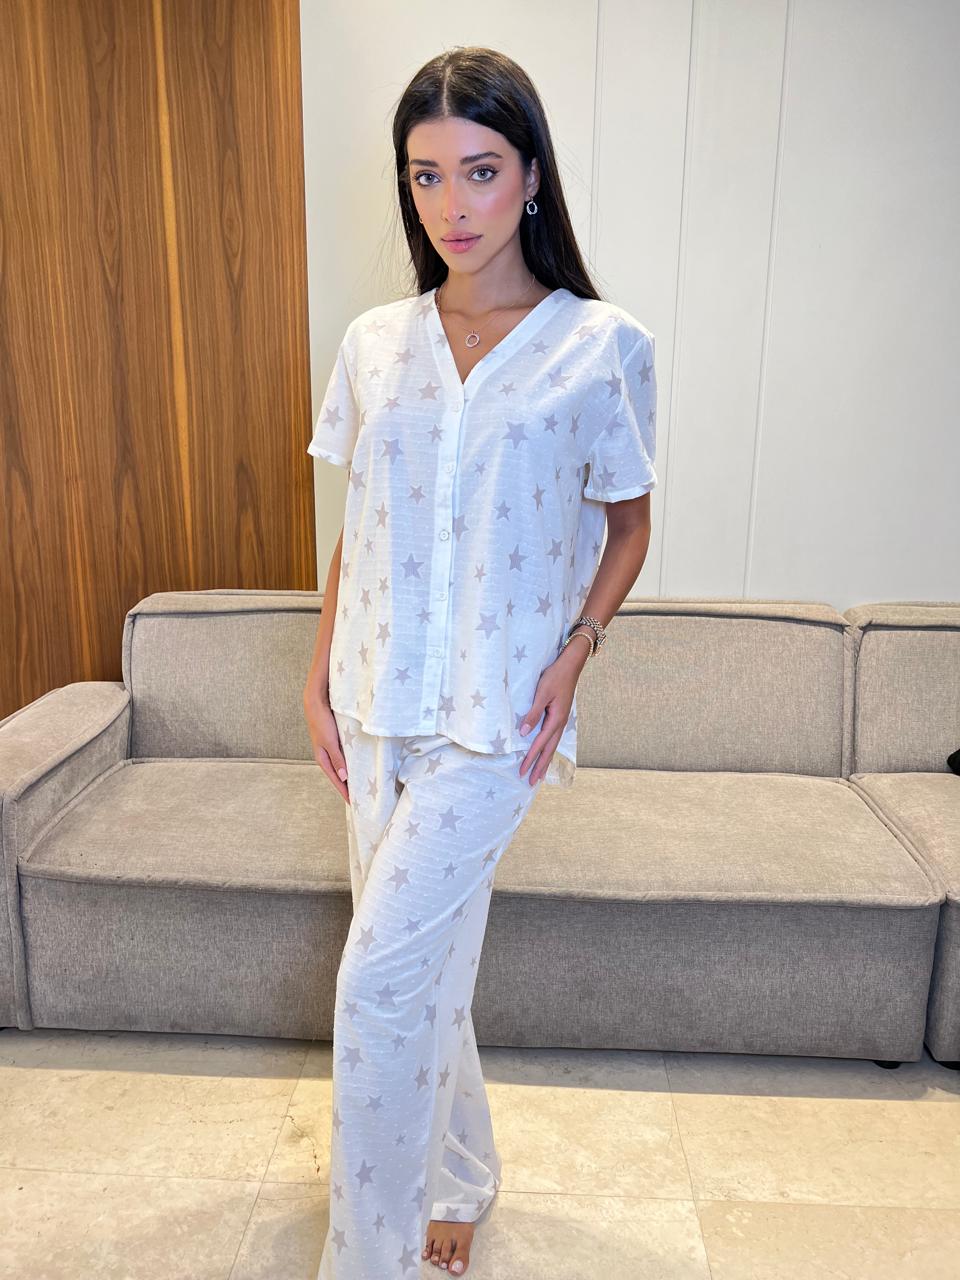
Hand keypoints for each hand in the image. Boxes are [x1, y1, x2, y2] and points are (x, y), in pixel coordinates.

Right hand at [303, 683, 349, 801]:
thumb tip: (344, 778)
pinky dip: (350, 762)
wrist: (316, 702)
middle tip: (358, 797)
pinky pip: (344, 755)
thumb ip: (337, 759)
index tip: (353, 802)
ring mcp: (331, 748)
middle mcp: (326, 755)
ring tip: (359, 783)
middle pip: (339, 775)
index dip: (344, 791)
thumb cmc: (322, 722)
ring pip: (342, 765)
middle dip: (347, 786)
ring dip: (349, 774)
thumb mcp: (330, 742)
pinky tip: (357, 764)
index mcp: (322, 758)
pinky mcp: (335, 740)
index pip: (336, 779)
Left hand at [517, 639, 589, 784]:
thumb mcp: (541, 693)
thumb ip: (533, 713)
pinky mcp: (560, 716)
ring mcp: (561, 720)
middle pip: (549, 750)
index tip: (523, 771)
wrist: (570, 665)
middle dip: (539, 766)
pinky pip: (553, 737)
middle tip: (531, 782)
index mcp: (556, 719)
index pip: (540, 744)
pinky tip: (545, 752)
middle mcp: (560, 723)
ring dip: (545, 760)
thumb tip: (524, 733)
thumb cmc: (555, 677)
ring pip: (552, 745)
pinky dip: (548, 749)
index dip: (531, 758)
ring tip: (539, 774)